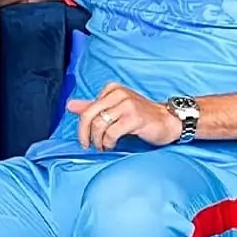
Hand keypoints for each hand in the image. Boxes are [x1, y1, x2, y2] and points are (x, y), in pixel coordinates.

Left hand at [66, 82, 181, 150]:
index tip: (86, 138)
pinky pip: (112, 133)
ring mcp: (127, 104)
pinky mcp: (134, 117)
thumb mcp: (114, 109)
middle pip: (89, 115)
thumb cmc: (140, 116)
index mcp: (111, 89)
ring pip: (99, 125)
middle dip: (84, 134)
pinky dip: (108, 142)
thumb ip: (92, 107)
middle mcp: (118, 93)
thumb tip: (69, 105)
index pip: (87, 109)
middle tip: (87, 146)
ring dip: (97, 141)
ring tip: (103, 147)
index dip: (82, 127)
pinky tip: (112, 145)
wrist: (168, 121)